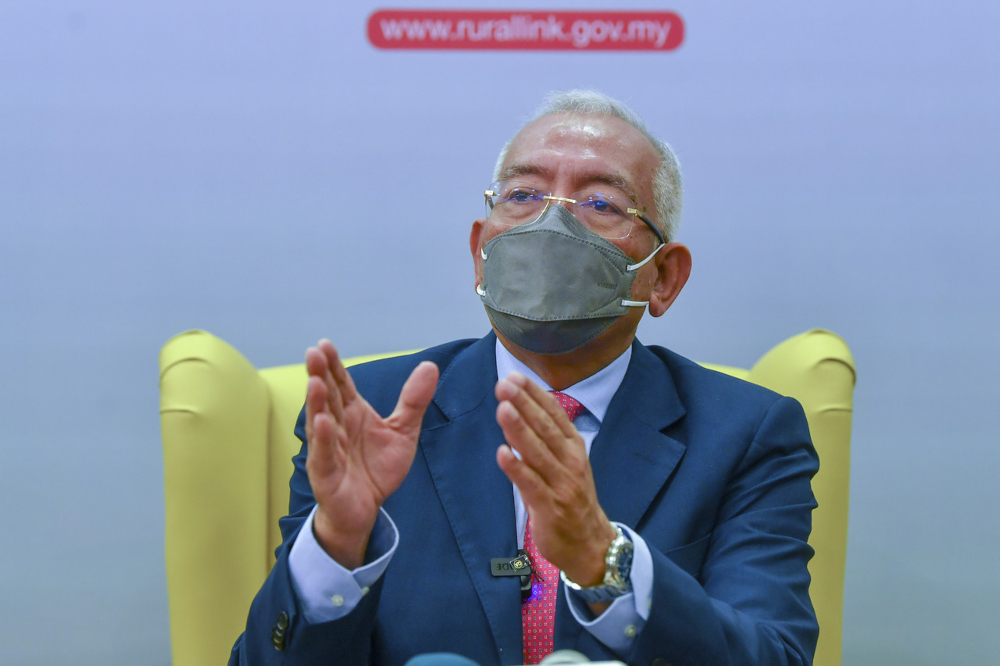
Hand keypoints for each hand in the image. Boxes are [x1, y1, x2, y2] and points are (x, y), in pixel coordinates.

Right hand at [305, 340, 438, 568]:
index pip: (341, 384)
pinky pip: (323, 454)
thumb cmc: (377, 468)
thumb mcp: (402, 431)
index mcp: (352, 413)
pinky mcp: (326, 474)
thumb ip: (413, 400)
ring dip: (316, 402)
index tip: (325, 344)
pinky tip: (321, 422)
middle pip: (327, 397)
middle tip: (313, 353)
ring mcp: (328, 449)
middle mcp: (336, 426)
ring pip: (320, 421)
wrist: (366, 509)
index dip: (333, 365)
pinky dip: (321, 439)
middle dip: (319, 375)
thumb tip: (430, 365)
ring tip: (314, 382)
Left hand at [494, 373, 616, 586]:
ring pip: (538, 452)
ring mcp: (561, 484)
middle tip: (503, 384)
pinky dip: (516, 468)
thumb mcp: (568, 462)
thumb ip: (548, 439)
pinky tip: (502, 452)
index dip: (534, 395)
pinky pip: (530, 484)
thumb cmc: (572, 498)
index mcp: (574, 447)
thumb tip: (522, 408)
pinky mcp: (549, 507)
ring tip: (502, 408)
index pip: (554, 414)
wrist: (590, 543)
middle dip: (523, 404)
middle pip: (545, 428)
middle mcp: (570, 461)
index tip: (515, 376)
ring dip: (519, 429)